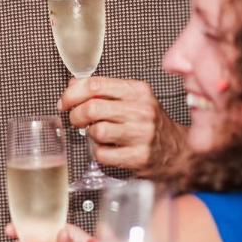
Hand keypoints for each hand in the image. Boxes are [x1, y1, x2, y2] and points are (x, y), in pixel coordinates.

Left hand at [59, 76, 187, 173]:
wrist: (177, 150)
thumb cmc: (151, 124)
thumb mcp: (133, 100)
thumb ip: (104, 91)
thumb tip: (73, 86)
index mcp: (138, 91)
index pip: (96, 85)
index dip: (72, 94)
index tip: (64, 102)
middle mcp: (142, 110)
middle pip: (93, 108)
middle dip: (76, 116)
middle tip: (77, 120)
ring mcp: (142, 134)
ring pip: (98, 131)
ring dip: (91, 135)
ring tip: (99, 135)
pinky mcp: (139, 156)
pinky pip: (103, 154)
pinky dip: (100, 153)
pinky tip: (109, 149)